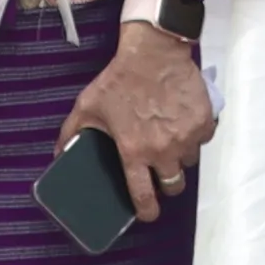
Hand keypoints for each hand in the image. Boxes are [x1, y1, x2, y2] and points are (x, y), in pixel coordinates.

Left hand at [64, 40, 214, 223]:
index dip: (147, 211)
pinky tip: (183, 122)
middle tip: (160, 170)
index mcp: (135, 151)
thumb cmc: (120, 78)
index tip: (148, 212)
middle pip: (174, 186)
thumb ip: (72, 133)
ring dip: (181, 157)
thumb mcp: (88, 106)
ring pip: (189, 162)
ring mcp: (187, 137)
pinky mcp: (204, 121)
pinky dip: (195, 135)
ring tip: (170, 139)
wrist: (154, 51)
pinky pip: (203, 140)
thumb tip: (59, 154)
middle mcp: (163, 150)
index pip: (144, 196)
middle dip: (167, 184)